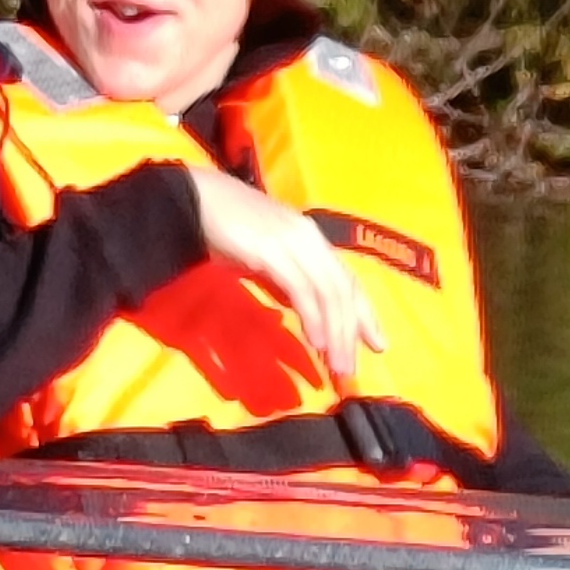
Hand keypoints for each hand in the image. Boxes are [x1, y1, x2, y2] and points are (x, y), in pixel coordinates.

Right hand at [189, 168, 388, 380]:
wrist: (192, 200)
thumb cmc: (224, 227)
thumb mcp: (264, 258)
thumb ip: (285, 280)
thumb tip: (301, 308)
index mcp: (310, 238)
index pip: (347, 279)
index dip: (365, 314)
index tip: (377, 344)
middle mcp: (309, 238)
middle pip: (343, 289)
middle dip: (352, 332)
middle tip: (352, 369)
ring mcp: (293, 242)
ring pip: (328, 292)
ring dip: (336, 333)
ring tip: (337, 364)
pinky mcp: (272, 250)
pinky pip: (301, 289)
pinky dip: (313, 317)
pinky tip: (316, 341)